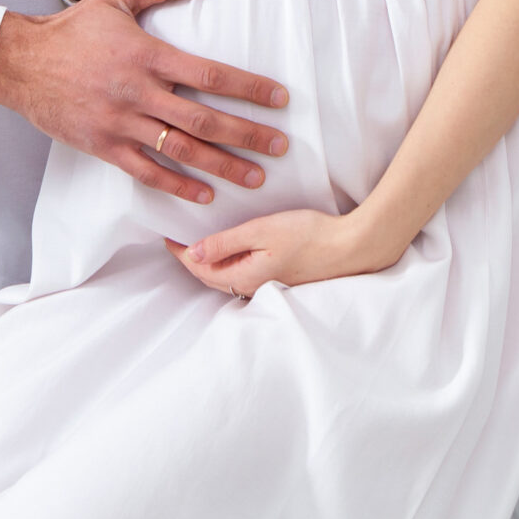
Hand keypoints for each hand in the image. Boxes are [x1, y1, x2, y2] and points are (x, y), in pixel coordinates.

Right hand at [0, 0, 288, 204]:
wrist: (21, 62)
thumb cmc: (72, 29)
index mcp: (147, 55)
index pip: (210, 74)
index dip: (249, 88)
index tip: (279, 98)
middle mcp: (139, 92)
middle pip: (205, 119)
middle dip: (248, 134)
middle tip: (281, 145)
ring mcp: (121, 123)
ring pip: (182, 150)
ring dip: (223, 165)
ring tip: (256, 176)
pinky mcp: (104, 146)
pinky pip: (147, 171)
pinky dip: (178, 185)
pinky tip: (205, 193)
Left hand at [166, 208, 403, 299]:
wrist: (352, 247)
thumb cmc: (310, 235)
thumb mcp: (262, 231)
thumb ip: (225, 242)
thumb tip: (192, 252)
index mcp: (245, 278)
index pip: (200, 269)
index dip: (181, 252)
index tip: (167, 234)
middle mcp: (253, 288)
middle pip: (210, 277)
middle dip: (191, 259)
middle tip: (178, 237)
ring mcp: (268, 285)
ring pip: (227, 277)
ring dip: (209, 262)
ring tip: (199, 240)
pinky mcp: (280, 279)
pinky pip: (244, 274)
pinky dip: (229, 262)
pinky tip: (231, 247)